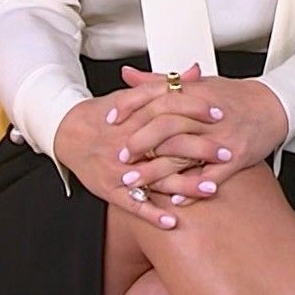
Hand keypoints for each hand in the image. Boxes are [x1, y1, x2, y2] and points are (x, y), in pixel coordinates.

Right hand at [48, 63, 206, 230]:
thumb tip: (195, 73)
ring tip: (210, 189)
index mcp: (135, 119)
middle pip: (168, 146)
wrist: (68, 133)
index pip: (170, 111)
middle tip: (226, 152)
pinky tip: (173, 221)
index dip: (196, 111)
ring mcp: (120, 170)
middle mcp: (129, 145)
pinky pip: (134, 206)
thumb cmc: (105, 115)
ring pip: (156, 179)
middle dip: (200, 150)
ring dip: (184, 186)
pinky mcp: (111, 190)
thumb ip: (166, 86)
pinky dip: (153, 215)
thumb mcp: (134, 97)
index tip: (220, 114)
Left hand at [110, 67, 289, 203]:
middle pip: (167, 126)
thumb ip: (159, 81)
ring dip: (156, 172)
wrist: (274, 106)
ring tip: (135, 183)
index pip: (157, 96)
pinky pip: (211, 176)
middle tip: (121, 157)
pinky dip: (191, 189)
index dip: (131, 107)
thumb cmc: (234, 96)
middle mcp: (207, 114)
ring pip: (184, 154)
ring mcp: (223, 136)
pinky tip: (174, 199)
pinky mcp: (237, 157)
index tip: (111, 120)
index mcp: (196, 92)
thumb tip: (128, 75)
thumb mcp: (197, 83)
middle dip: (140, 143)